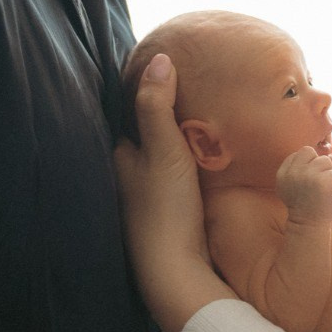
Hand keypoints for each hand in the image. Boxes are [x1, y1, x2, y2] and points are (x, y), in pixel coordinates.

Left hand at [114, 54, 234, 331]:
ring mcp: (148, 206)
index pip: (125, 121)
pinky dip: (189, 174)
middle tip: (190, 99)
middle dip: (159, 126)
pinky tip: (210, 171)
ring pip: (160, 168)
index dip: (139, 99)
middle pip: (143, 145)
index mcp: (120, 162)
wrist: (176, 274)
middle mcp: (128, 184)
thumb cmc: (166, 210)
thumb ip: (156, 106)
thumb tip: (158, 57)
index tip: (161, 78)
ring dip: (176, 152)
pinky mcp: (169, 224)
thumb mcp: (164, 151)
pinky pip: (178, 187)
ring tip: (204, 129)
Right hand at [277, 147, 331, 223]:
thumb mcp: (291, 185)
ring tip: (321, 191)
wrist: (308, 227)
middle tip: (316, 186)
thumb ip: (296, 167)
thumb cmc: (303, 206)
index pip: (301, 153)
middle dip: (318, 167)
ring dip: (328, 175)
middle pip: (311, 152)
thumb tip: (316, 147)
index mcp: (283, 172)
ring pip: (325, 161)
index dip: (309, 165)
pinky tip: (329, 196)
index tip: (308, 182)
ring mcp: (307, 176)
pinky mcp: (322, 182)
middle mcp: (292, 172)